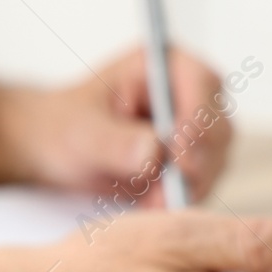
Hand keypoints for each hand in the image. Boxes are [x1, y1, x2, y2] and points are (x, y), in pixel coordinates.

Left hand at [0, 47, 234, 204]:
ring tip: (150, 203)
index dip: (197, 120)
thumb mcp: (80, 132)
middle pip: (218, 127)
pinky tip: (151, 207)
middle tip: (167, 193)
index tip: (180, 157)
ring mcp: (195, 129)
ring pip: (215, 160)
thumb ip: (115, 142)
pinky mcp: (193, 162)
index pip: (201, 83)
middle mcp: (188, 92)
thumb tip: (153, 153)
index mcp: (163, 64)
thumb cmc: (64, 127)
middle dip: (196, 163)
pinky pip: (202, 184)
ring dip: (188, 186)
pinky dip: (180, 199)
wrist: (54, 150)